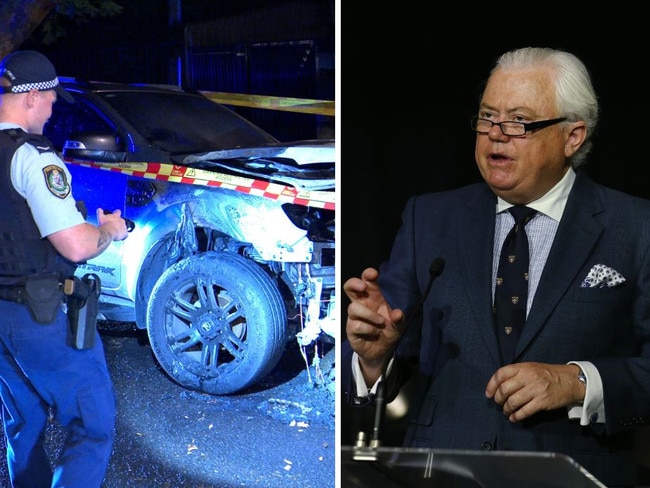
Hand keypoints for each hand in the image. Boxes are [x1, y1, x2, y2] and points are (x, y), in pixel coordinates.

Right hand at [97, 208, 129, 240]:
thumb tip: (99, 209)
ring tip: (115, 231)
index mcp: (116, 216)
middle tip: (113, 225)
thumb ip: (100, 212)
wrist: (109, 231)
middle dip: (118, 222)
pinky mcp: (125, 233)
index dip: (116, 212)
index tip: (116, 212)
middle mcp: (122, 220)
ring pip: (123, 227)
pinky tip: (119, 236)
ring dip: (120, 229)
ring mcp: (124, 227)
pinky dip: (123, 235)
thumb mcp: (101, 217)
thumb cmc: (105, 224)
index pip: (118, 212)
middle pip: (121, 220)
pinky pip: (125, 234)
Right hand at [344, 267, 404, 383]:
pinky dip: (368, 329)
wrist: (382, 352)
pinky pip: (356, 325)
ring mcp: (355, 316)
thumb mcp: (398, 325)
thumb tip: (398, 313)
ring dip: (369, 315)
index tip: (373, 274)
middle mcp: (362, 304)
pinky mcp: (351, 329)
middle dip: (354, 283)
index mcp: (373, 298)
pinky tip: (375, 333)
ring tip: (381, 323)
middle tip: (363, 287)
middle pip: (349, 287)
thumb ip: (399, 319)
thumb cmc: (388, 332)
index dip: (367, 275)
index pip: (366, 281)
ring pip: (353, 308)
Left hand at [485, 362, 585, 421]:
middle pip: (504, 390)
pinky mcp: (543, 402)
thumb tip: (499, 385)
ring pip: (513, 402)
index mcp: (522, 367)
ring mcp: (535, 390)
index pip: (500, 374)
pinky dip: (516, 416)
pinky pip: (525, 411)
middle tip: (499, 403)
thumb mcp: (530, 368)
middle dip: (498, 399)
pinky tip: (514, 418)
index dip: (491, 385)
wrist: (570, 380)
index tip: (488, 394)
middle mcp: (528, 377)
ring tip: (506, 412)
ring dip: (506, 409)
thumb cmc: (548, 374)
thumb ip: (516, 374)